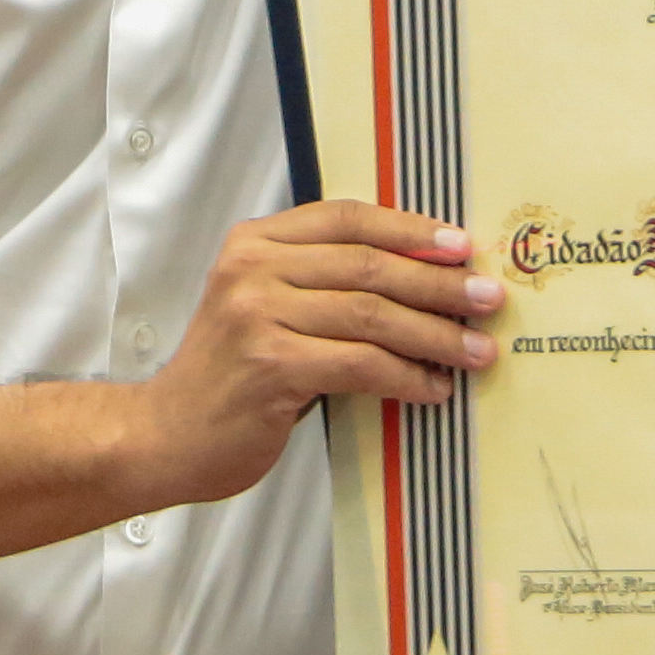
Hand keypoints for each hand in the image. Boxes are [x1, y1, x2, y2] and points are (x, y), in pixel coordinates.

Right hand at [133, 197, 501, 506]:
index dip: (411, 229)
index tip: (462, 246)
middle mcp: (252, 268)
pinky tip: (432, 388)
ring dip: (436, 335)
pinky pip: (361, 364)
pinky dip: (406, 376)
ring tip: (476, 351)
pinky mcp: (271, 365)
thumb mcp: (263, 307)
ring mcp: (258, 315)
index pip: (348, 218)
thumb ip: (320, 283)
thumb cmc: (226, 376)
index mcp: (254, 243)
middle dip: (439, 282)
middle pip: (369, 264)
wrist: (166, 436)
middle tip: (488, 300)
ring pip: (373, 314)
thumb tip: (418, 279)